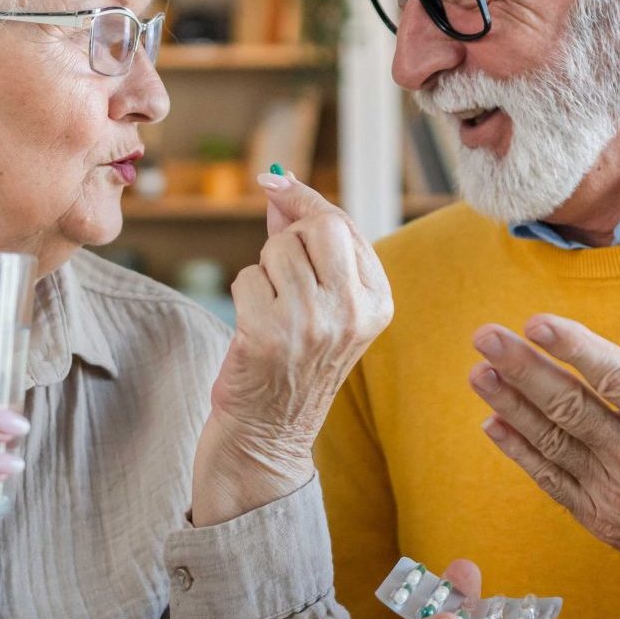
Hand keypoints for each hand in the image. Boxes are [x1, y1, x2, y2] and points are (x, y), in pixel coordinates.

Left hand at [190, 171, 393, 525]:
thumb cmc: (291, 364)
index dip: (305, 201)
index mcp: (377, 301)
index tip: (275, 183)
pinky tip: (254, 330)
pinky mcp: (270, 333)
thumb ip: (308, 246)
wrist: (268, 435)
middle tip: (280, 273)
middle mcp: (352, 311)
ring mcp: (313, 323)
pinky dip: (243, 296)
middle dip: (287, 237)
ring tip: (271, 313)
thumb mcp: (321, 305)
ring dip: (263, 273)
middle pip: (316, 227)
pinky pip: (247, 278)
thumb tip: (280, 186)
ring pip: (277, 251)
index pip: (344, 225)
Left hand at [469, 275, 619, 618]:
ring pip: (552, 443)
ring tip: (477, 372)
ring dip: (510, 406)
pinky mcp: (604, 521)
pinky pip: (552, 481)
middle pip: (569, 408)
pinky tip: (492, 425)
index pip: (617, 379)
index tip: (536, 323)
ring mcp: (617, 495)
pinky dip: (520, 453)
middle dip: (522, 369)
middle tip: (484, 336)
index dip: (574, 349)